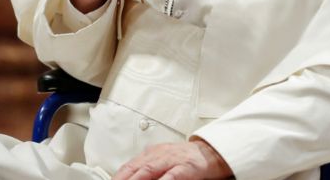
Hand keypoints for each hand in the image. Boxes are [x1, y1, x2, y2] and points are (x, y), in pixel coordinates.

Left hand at [114, 140, 232, 179]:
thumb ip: (147, 169)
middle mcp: (159, 155)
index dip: (118, 176)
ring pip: (149, 170)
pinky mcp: (185, 167)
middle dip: (123, 179)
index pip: (129, 166)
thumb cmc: (186, 159)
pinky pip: (172, 175)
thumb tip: (131, 177)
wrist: (210, 152)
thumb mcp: (163, 160)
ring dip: (137, 179)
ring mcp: (172, 160)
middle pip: (136, 168)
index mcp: (151, 154)